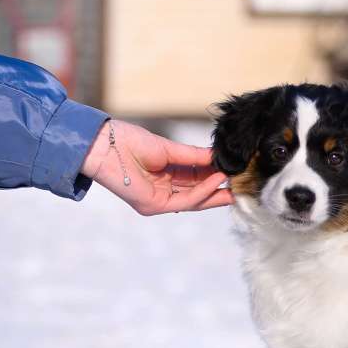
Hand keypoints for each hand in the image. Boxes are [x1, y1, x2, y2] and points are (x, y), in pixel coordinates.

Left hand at [80, 119, 232, 214]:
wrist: (105, 145)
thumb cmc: (129, 142)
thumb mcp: (169, 149)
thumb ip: (194, 157)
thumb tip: (219, 158)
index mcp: (166, 176)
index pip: (197, 180)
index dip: (216, 176)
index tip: (235, 169)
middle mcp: (164, 191)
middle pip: (199, 194)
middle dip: (221, 189)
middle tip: (243, 182)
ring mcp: (159, 201)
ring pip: (195, 200)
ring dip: (216, 191)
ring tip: (234, 179)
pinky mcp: (154, 205)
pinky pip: (185, 200)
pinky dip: (202, 192)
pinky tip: (217, 180)